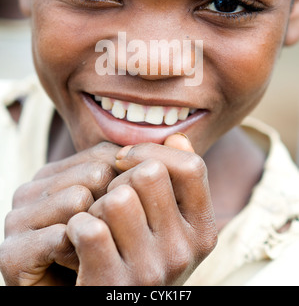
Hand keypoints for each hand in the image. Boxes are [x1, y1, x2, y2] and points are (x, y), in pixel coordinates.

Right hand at [0, 142, 119, 285]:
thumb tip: (163, 148)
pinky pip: (64, 236)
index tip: (127, 215)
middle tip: (110, 238)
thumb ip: (129, 174)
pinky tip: (79, 267)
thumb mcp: (117, 207)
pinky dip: (80, 256)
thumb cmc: (103, 254)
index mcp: (53, 174)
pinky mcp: (12, 253)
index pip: (104, 153)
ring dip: (99, 233)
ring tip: (94, 253)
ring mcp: (16, 219)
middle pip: (97, 173)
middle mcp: (31, 190)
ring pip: (79, 198)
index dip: (127, 182)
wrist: (81, 297)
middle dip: (113, 208)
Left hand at [67, 134, 217, 285]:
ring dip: (97, 205)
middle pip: (149, 174)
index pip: (191, 166)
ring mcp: (149, 271)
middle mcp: (183, 252)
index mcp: (203, 232)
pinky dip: (76, 226)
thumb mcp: (170, 224)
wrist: (117, 305)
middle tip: (111, 201)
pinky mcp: (111, 285)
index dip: (152, 151)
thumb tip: (176, 137)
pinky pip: (89, 227)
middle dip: (121, 178)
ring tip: (98, 223)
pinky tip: (79, 240)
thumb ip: (177, 181)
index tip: (125, 159)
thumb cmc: (142, 256)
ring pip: (117, 198)